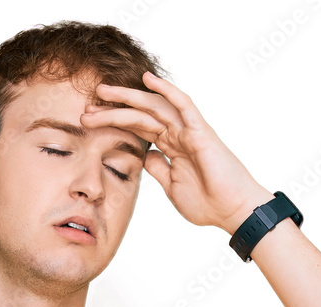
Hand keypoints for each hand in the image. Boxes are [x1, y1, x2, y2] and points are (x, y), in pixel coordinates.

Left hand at [81, 70, 272, 232]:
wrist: (233, 211)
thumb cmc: (209, 203)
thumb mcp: (172, 188)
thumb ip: (158, 170)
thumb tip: (144, 156)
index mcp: (171, 148)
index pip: (137, 129)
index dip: (113, 123)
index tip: (89, 123)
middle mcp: (178, 135)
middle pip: (140, 115)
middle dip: (113, 109)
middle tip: (87, 106)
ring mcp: (189, 131)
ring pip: (154, 107)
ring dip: (128, 98)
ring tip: (104, 91)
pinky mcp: (200, 132)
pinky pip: (182, 105)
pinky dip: (166, 91)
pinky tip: (147, 80)